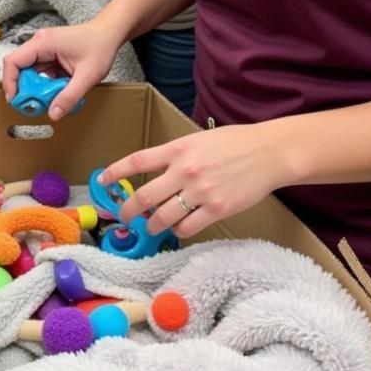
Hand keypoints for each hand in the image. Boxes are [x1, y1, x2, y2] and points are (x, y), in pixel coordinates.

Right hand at [2, 19, 121, 119]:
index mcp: (43, 43)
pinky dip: (45, 84)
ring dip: (36, 88)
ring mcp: (44, 48)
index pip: (13, 61)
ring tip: (50, 99)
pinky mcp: (49, 54)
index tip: (16, 101)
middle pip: (19, 68)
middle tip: (36, 105)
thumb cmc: (100, 47)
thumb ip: (69, 96)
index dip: (10, 82)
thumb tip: (53, 114)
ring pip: (29, 72)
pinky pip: (40, 72)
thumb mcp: (87, 76)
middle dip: (25, 89)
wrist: (109, 33)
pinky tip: (58, 90)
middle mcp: (39, 43)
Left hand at [100, 121, 289, 238]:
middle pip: (145, 196)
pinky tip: (178, 228)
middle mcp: (185, 170)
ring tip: (150, 226)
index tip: (102, 181)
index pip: (137, 161)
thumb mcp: (198, 140)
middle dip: (128, 210)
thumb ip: (175, 154)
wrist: (268, 153)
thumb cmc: (233, 143)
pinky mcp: (217, 209)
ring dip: (152, 224)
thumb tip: (155, 170)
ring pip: (163, 216)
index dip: (115, 172)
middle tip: (124, 216)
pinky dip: (178, 230)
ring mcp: (201, 192)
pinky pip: (188, 227)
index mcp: (177, 149)